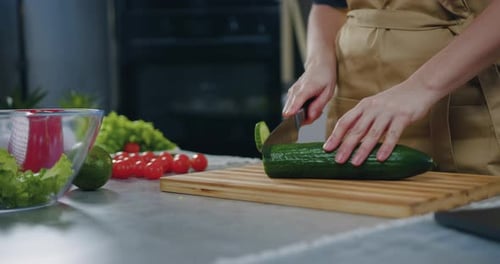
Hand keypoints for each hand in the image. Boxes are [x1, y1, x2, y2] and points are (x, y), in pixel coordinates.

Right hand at [282, 60, 335, 123]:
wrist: (319, 63)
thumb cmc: (325, 77)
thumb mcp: (328, 92)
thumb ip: (318, 106)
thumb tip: (309, 117)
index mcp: (305, 90)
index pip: (294, 105)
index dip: (293, 115)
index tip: (295, 121)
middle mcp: (295, 91)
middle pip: (289, 112)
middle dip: (302, 118)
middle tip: (316, 113)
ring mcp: (291, 92)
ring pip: (291, 111)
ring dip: (302, 114)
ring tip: (315, 107)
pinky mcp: (291, 93)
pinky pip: (293, 107)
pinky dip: (301, 109)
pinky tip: (310, 104)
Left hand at [323, 80, 442, 165]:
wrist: (420, 87)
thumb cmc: (396, 100)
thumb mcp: (375, 106)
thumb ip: (364, 119)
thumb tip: (350, 138)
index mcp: (364, 105)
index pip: (345, 121)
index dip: (335, 135)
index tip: (327, 148)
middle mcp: (373, 108)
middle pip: (356, 129)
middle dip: (345, 146)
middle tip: (337, 160)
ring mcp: (388, 112)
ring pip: (372, 133)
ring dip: (363, 150)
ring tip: (355, 163)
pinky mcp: (403, 117)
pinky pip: (393, 134)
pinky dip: (386, 147)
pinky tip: (380, 158)